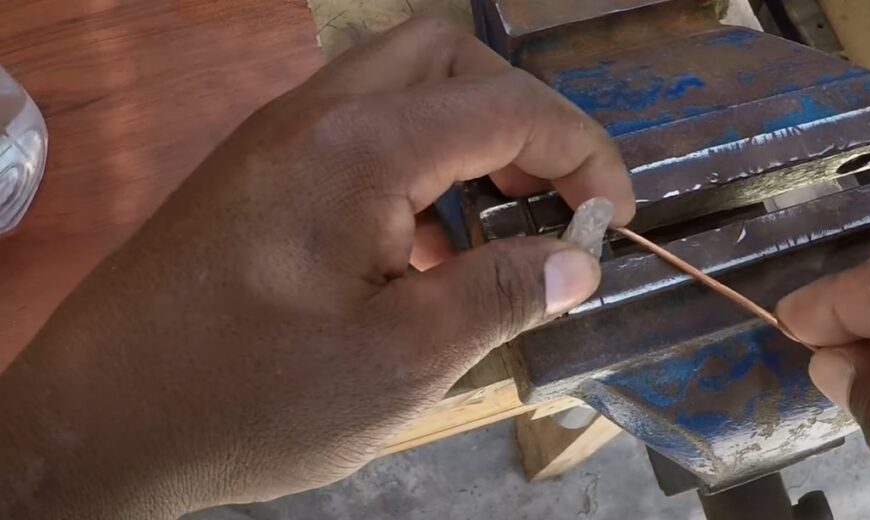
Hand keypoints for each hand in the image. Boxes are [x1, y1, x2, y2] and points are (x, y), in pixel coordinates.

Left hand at [0, 17, 634, 519]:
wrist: (97, 424)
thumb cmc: (253, 397)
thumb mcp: (401, 361)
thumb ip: (501, 294)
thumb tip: (579, 260)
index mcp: (360, 147)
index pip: (507, 106)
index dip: (582, 154)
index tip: (612, 220)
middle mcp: (317, 115)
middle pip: (448, 60)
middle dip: (522, 116)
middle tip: (552, 196)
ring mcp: (278, 138)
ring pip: (400, 88)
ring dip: (466, 137)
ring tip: (497, 227)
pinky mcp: (256, 172)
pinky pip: (358, 133)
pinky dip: (415, 165)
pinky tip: (421, 252)